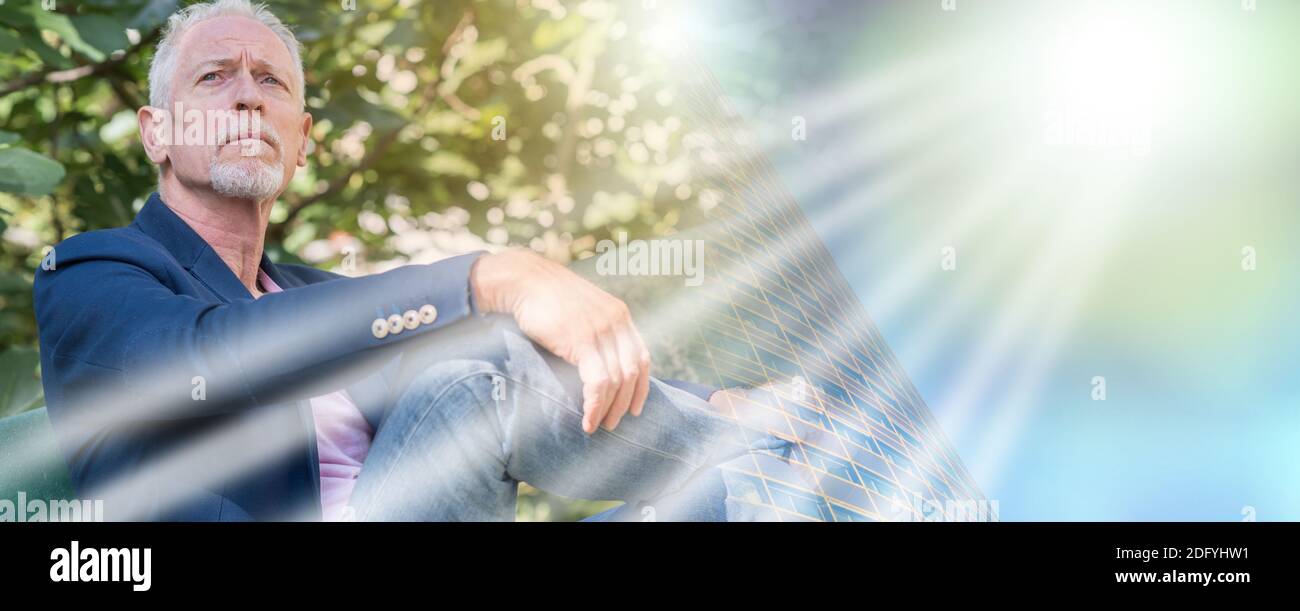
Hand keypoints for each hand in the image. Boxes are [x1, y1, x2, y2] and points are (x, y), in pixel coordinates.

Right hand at [471, 249, 650, 433]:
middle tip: (613, 424)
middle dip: (624, 403)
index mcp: (620, 315)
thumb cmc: (546, 298)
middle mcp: (616, 322)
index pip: (642, 356)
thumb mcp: (582, 311)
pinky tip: (587, 419)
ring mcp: (601, 330)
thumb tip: (597, 361)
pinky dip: (595, 404)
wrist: (524, 280)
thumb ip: (596, 331)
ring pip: (617, 380)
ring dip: (608, 409)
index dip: (641, 386)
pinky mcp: (583, 341)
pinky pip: (598, 381)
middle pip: (632, 372)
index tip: (634, 408)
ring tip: (597, 426)